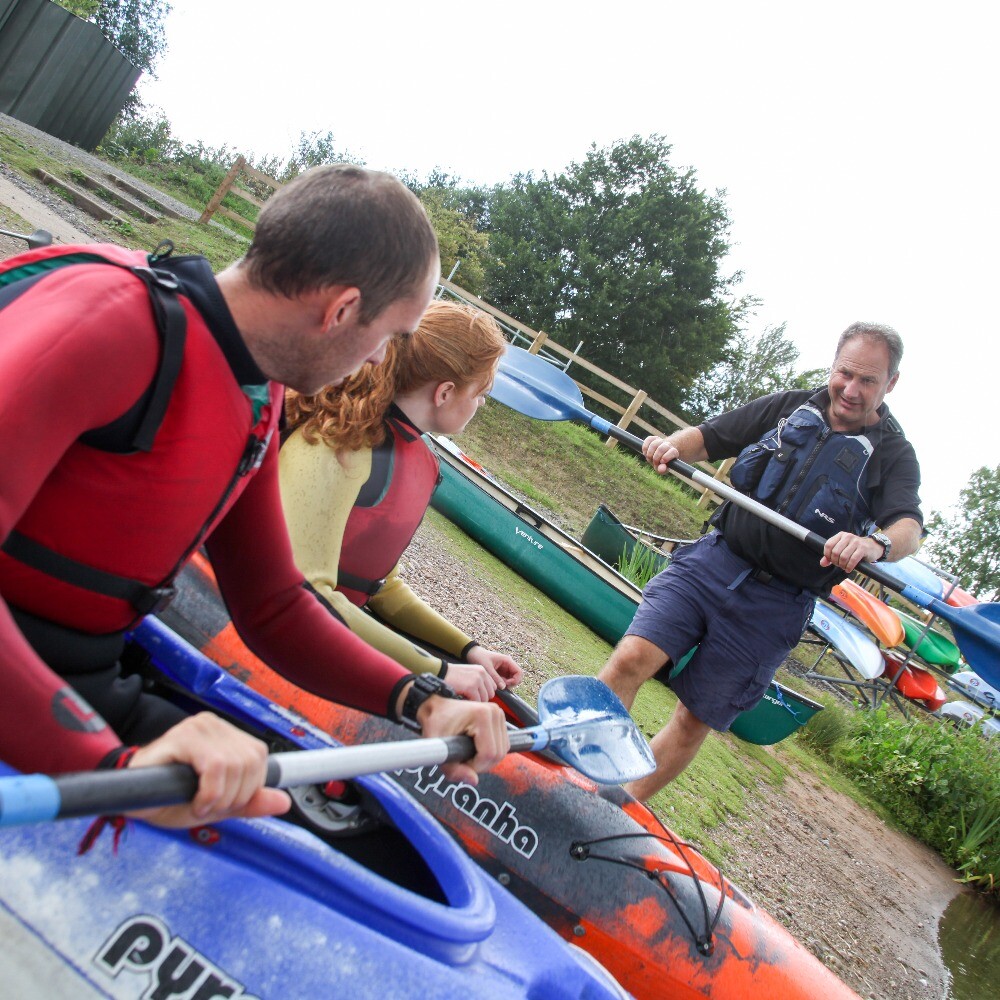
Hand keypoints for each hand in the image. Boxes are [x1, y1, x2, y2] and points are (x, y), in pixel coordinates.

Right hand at [126, 713, 290, 827]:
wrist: (127, 798)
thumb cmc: (168, 798)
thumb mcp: (217, 806)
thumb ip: (249, 802)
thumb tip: (284, 801)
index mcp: (227, 737)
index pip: (260, 759)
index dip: (249, 789)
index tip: (227, 804)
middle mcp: (215, 726)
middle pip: (252, 763)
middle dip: (235, 796)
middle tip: (210, 806)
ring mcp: (199, 727)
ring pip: (236, 765)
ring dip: (221, 797)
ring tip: (199, 804)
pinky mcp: (183, 736)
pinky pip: (215, 766)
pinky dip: (210, 793)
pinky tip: (195, 802)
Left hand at [415, 697, 508, 785]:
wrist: (437, 706)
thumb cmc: (435, 722)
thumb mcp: (438, 747)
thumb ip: (453, 769)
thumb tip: (473, 781)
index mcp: (482, 715)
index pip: (489, 754)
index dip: (474, 766)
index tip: (459, 761)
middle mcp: (495, 712)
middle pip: (498, 754)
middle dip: (480, 765)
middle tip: (462, 759)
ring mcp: (499, 715)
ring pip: (502, 752)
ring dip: (485, 760)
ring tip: (466, 752)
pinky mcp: (500, 719)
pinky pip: (502, 746)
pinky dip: (490, 753)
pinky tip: (475, 747)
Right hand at [444, 662, 497, 700]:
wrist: (440, 672)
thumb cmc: (453, 676)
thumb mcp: (469, 675)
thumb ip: (480, 682)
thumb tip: (487, 696)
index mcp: (482, 670)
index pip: (493, 687)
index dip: (484, 694)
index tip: (475, 696)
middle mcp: (482, 673)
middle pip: (490, 694)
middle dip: (481, 699)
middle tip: (470, 698)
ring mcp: (477, 680)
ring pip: (484, 699)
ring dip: (475, 702)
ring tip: (465, 698)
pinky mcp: (471, 687)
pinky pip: (476, 701)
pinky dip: (470, 703)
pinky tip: (462, 698)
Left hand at [465, 646, 522, 688]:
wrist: (472, 654)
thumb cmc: (479, 657)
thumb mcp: (487, 668)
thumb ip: (495, 677)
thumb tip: (503, 687)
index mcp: (507, 661)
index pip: (519, 672)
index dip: (515, 680)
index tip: (506, 684)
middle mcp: (508, 665)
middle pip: (516, 678)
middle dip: (511, 684)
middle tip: (500, 686)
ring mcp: (505, 670)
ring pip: (511, 681)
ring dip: (506, 685)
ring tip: (496, 684)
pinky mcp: (500, 674)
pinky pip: (505, 681)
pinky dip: (501, 684)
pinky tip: (494, 684)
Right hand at [642, 435, 678, 475]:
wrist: (659, 456)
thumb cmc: (662, 464)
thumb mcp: (663, 469)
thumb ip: (662, 470)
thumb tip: (661, 469)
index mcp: (673, 452)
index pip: (672, 452)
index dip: (666, 457)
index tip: (662, 462)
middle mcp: (668, 445)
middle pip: (662, 448)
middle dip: (656, 457)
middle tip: (654, 462)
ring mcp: (660, 440)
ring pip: (654, 444)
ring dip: (649, 453)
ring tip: (649, 458)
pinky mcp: (653, 438)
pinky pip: (648, 440)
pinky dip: (645, 447)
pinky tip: (645, 453)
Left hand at [820, 531, 883, 573]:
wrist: (873, 547)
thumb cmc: (855, 549)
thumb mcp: (842, 550)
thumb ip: (831, 556)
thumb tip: (822, 563)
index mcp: (840, 535)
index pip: (828, 545)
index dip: (827, 555)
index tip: (831, 561)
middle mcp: (847, 536)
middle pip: (835, 552)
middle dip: (836, 562)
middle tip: (839, 565)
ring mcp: (856, 542)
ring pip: (843, 556)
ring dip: (842, 565)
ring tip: (844, 567)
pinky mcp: (863, 548)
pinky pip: (852, 560)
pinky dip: (849, 567)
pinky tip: (849, 569)